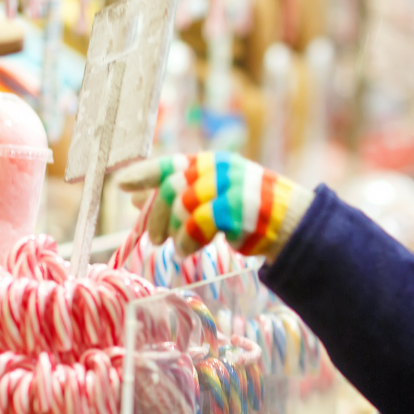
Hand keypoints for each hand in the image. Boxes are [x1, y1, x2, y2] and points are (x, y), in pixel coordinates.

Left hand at [117, 151, 306, 257]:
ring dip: (173, 232)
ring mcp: (230, 190)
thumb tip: (134, 197)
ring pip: (183, 208)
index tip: (121, 185)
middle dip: (156, 215)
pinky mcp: (237, 212)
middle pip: (172, 189)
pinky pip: (198, 227)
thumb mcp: (213, 195)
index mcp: (211, 163)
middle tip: (152, 238)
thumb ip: (179, 194)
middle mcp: (219, 171)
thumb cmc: (249, 210)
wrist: (292, 223)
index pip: (171, 164)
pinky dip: (187, 241)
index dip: (143, 173)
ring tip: (177, 247)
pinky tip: (187, 251)